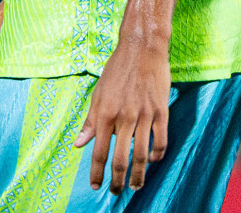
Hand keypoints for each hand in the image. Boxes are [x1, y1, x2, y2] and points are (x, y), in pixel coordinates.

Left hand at [73, 40, 170, 193]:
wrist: (143, 48)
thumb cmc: (117, 69)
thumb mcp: (98, 94)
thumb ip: (90, 121)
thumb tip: (79, 144)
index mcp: (105, 114)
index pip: (99, 152)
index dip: (96, 172)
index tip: (96, 186)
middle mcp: (124, 117)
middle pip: (120, 158)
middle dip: (118, 180)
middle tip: (117, 191)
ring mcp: (144, 114)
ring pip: (142, 153)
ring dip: (139, 174)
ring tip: (137, 185)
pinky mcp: (161, 109)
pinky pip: (161, 138)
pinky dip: (157, 153)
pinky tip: (154, 160)